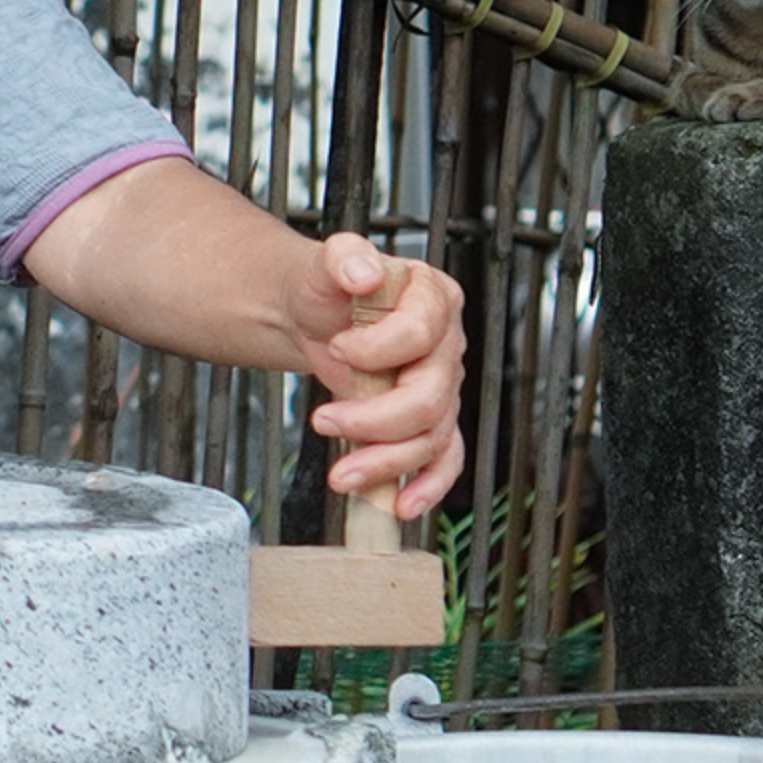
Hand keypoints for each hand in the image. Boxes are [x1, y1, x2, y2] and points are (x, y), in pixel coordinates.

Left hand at [298, 233, 467, 520]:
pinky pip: (443, 459)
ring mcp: (443, 388)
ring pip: (431, 437)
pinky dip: (427, 486)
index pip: (422, 333)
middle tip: (323, 420)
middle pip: (430, 397)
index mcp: (434, 299)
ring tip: (341, 475)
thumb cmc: (325, 289)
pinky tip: (401, 506)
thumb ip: (344, 256)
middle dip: (375, 420)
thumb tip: (363, 273)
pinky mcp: (429, 421)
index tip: (335, 347)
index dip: (378, 349)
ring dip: (387, 462)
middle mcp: (447, 347)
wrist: (315, 319)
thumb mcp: (327, 260)